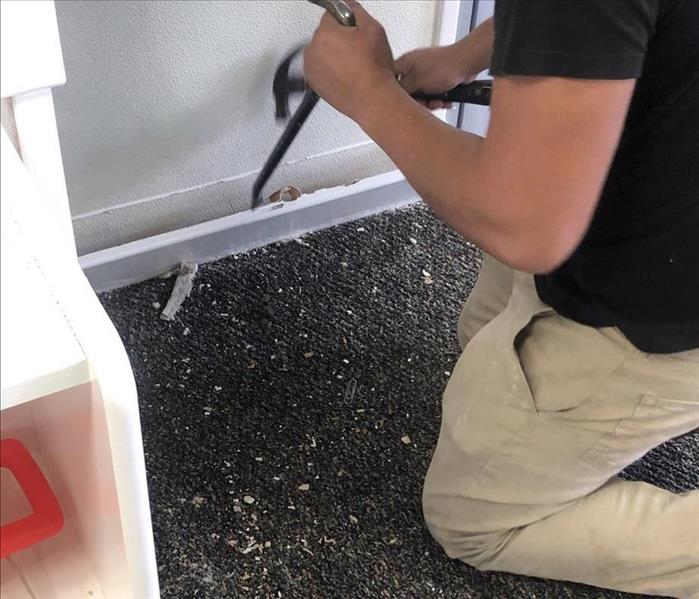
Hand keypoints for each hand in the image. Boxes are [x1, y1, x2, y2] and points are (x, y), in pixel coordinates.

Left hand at [304, 1, 397, 121]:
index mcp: (324, 33)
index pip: (331, 15)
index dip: (348, 22)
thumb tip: (347, 5)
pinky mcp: (315, 85)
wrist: (373, 100)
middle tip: (359, 52)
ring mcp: (311, 70)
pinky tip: (347, 76)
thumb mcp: (373, 28)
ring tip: (354, 66)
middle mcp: (312, 51)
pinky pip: (322, 70)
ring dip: (335, 55)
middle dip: (339, 39)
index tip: (356, 32)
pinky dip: (331, 71)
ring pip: (323, 53)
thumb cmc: (373, 70)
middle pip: (325, 35)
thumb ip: (355, 9)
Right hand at [395, 43, 475, 109]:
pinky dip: (438, 100)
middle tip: (426, 104)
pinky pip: (431, 95)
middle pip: (406, 92)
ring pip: (420, 96)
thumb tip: (390, 97)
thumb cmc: (445, 66)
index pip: (390, 81)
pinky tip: (445, 101)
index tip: (401, 103)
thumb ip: (402, 90)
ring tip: (439, 102)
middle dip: (418, 102)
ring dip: (430, 103)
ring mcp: (424, 74)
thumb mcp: (417, 82)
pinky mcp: (435, 80)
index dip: (394, 94)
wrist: (467, 63)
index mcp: (404, 64)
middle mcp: (412, 68)